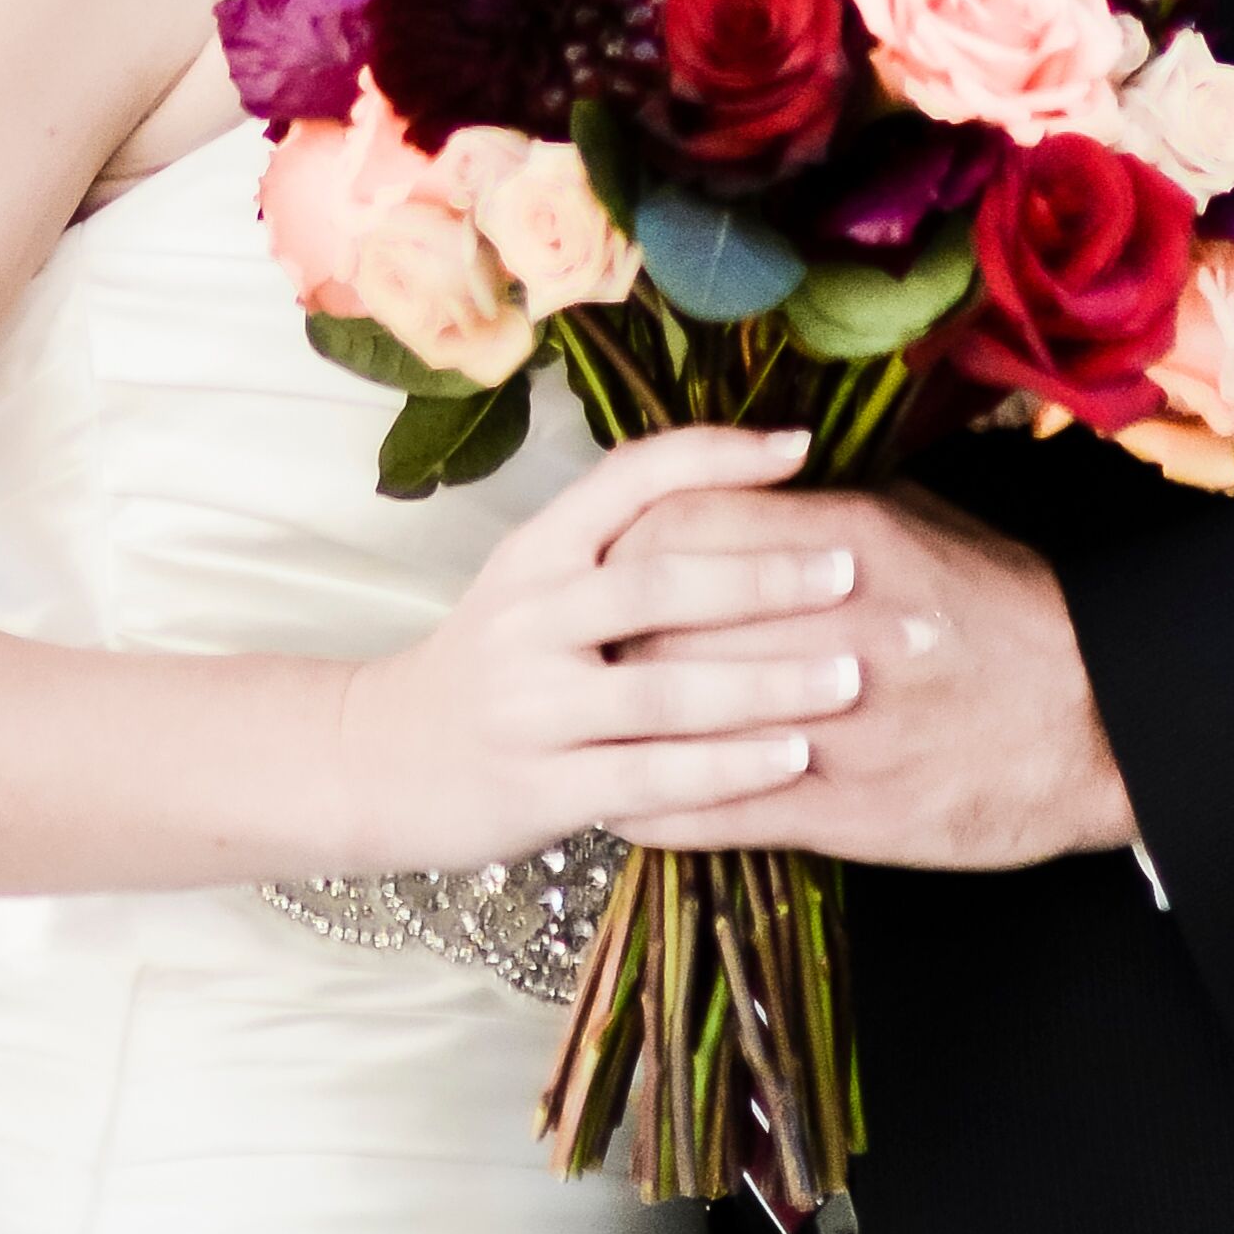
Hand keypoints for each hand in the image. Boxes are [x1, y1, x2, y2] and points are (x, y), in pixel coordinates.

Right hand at [316, 427, 863, 874]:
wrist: (380, 757)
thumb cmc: (495, 663)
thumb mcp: (535, 581)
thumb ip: (620, 544)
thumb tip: (755, 493)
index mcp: (536, 549)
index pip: (629, 477)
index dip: (717, 454)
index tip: (800, 446)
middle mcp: (529, 615)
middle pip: (658, 581)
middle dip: (765, 576)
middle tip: (852, 571)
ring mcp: (531, 704)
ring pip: (664, 687)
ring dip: (766, 681)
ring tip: (848, 675)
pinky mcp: (541, 787)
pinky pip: (652, 776)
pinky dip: (729, 768)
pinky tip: (794, 758)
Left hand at [606, 478, 1135, 870]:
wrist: (1098, 726)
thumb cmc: (1006, 613)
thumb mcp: (922, 523)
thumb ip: (822, 507)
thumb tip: (737, 487)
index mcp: (852, 545)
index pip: (684, 522)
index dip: (629, 541)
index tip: (612, 559)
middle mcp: (834, 629)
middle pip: (660, 620)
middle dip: (612, 634)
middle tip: (588, 644)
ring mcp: (836, 728)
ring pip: (674, 718)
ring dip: (618, 723)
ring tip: (588, 722)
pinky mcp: (842, 815)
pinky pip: (710, 813)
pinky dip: (650, 807)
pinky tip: (622, 800)